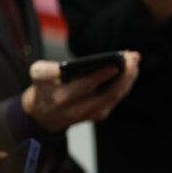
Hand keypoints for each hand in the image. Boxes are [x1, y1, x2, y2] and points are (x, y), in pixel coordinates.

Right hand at [21, 50, 139, 132]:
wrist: (43, 114)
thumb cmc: (43, 88)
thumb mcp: (37, 73)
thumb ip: (47, 69)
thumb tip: (71, 65)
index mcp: (62, 98)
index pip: (86, 86)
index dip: (102, 74)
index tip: (116, 63)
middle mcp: (78, 110)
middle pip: (108, 94)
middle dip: (125, 75)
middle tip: (133, 58)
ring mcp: (91, 115)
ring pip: (116, 97)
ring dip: (129, 78)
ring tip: (134, 60)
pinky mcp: (99, 115)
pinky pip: (116, 98)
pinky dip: (126, 83)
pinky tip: (130, 70)